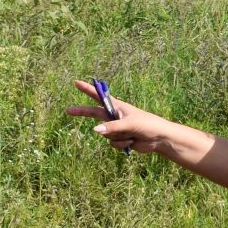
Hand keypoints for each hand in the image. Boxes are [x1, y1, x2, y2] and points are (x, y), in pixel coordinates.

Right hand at [65, 79, 182, 154]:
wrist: (159, 139)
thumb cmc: (147, 125)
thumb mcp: (129, 124)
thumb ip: (112, 127)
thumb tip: (95, 130)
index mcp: (118, 107)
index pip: (99, 96)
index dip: (88, 89)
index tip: (76, 83)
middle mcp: (115, 116)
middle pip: (94, 114)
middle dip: (82, 112)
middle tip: (68, 110)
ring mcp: (116, 128)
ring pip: (106, 134)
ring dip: (118, 137)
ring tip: (131, 135)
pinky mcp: (120, 139)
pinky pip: (112, 143)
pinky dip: (121, 144)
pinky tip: (132, 142)